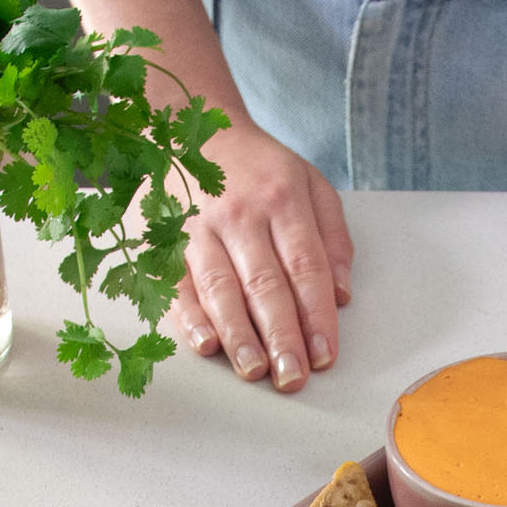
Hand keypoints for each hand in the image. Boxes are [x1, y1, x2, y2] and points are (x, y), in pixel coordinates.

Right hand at [169, 122, 353, 392]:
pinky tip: (206, 346)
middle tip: (293, 378)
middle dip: (281, 336)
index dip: (317, 315)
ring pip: (220, 287)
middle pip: (264, 284)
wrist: (192, 129)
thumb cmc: (261, 169)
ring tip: (254, 371)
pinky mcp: (166, 241)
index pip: (305, 267)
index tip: (325, 355)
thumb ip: (332, 239)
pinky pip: (177, 284)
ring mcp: (199, 228)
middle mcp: (240, 215)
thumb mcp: (312, 185)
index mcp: (282, 199)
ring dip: (238, 335)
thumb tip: (340, 295)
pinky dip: (190, 317)